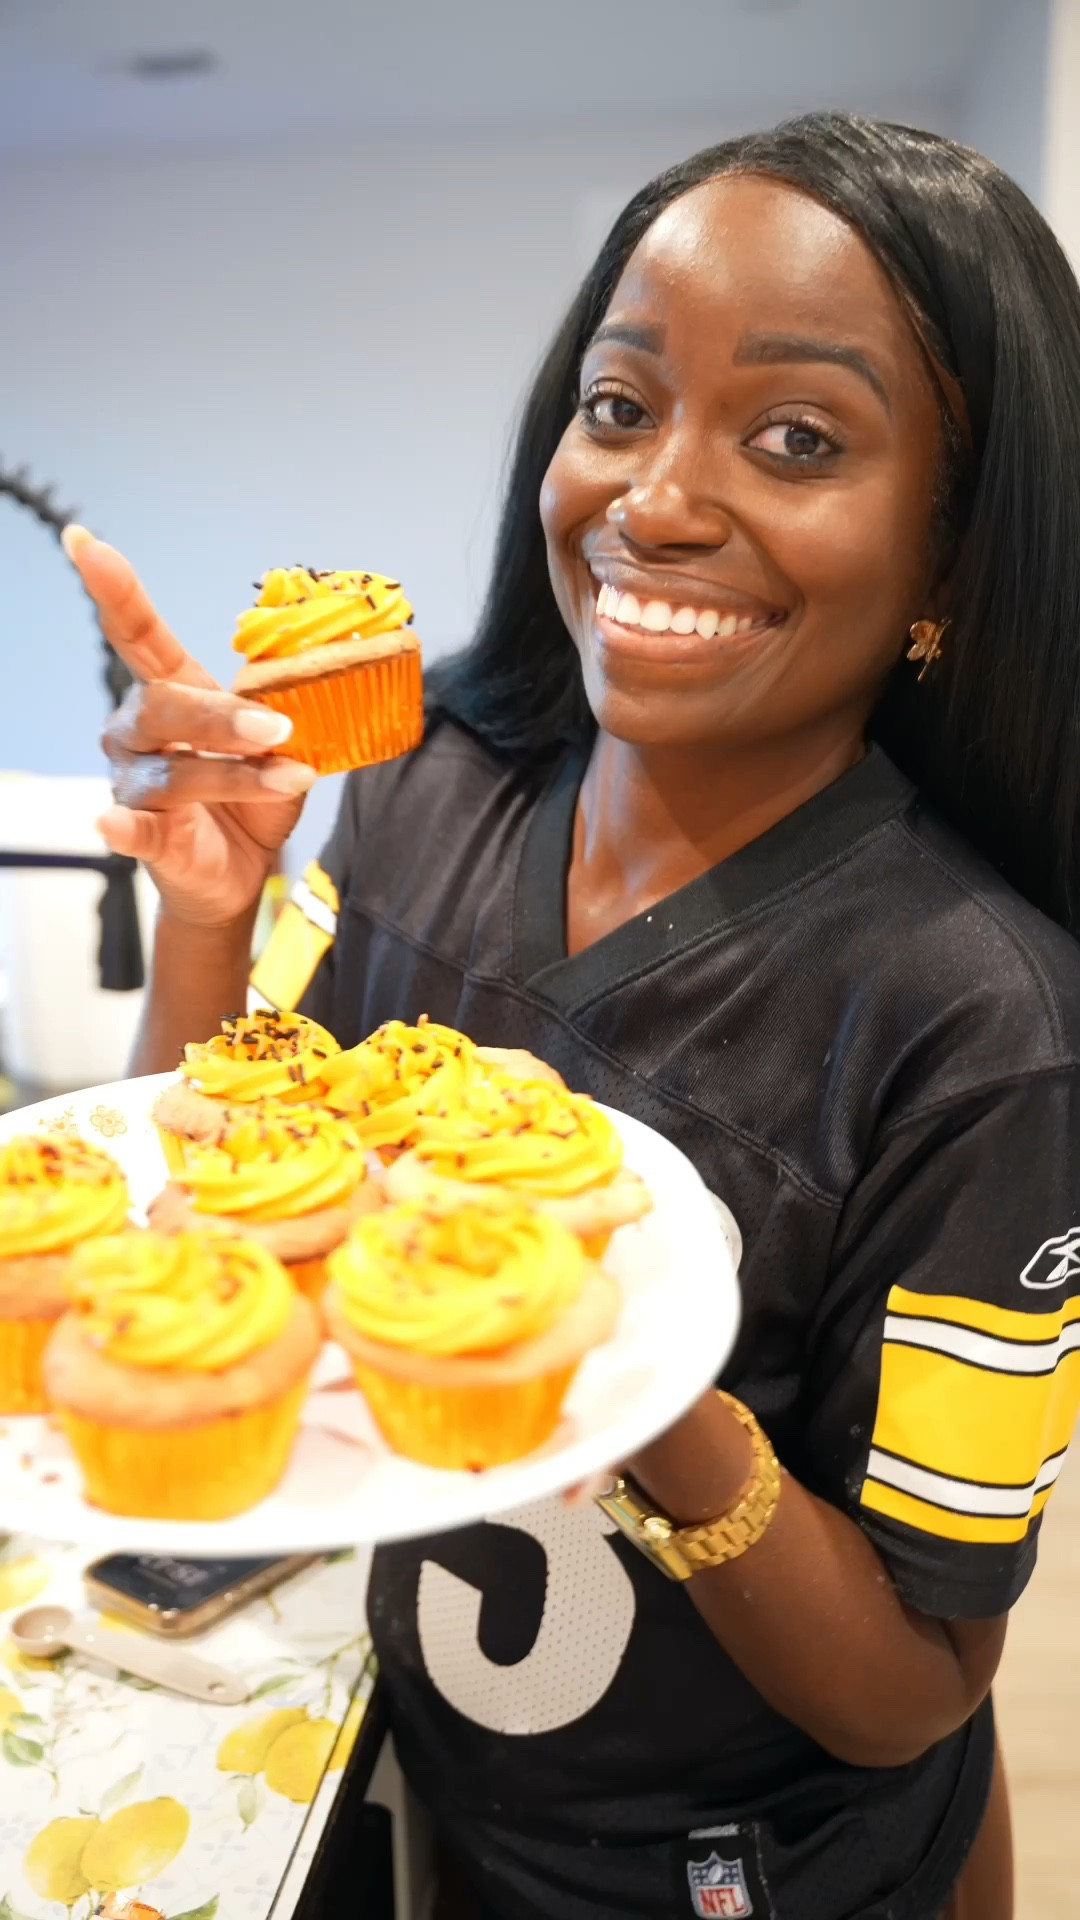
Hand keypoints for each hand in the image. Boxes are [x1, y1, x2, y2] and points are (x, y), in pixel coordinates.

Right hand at [65, 526, 315, 928]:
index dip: (116, 590)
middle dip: (223, 716)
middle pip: (166, 705)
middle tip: (277, 728)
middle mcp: (139, 731)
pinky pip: (132, 825)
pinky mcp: (143, 835)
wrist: (243, 873)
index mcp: (173, 693)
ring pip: (175, 768)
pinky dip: (125, 825)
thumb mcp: (283, 746)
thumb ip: (289, 710)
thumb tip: (330, 677)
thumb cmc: (253, 800)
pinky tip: (113, 821)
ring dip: (235, 773)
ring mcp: (134, 782)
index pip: (140, 635)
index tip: (85, 543)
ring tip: (290, 776)